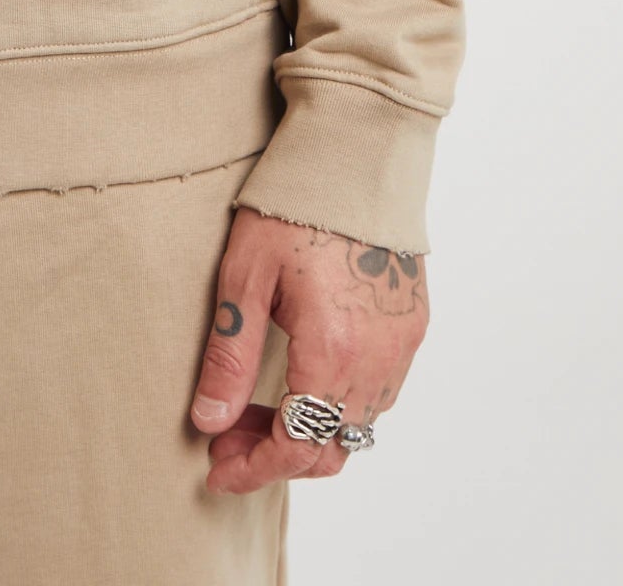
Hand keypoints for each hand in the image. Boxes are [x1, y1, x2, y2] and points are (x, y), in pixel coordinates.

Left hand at [189, 211, 426, 493]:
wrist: (356, 153)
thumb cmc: (293, 205)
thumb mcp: (244, 277)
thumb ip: (228, 357)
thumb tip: (209, 423)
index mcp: (332, 350)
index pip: (295, 446)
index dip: (253, 469)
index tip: (216, 469)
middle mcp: (377, 359)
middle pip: (330, 448)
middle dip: (277, 456)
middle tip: (228, 439)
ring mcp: (401, 344)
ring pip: (358, 427)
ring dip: (310, 433)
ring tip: (258, 409)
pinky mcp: (412, 325)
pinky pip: (380, 393)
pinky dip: (340, 405)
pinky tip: (303, 379)